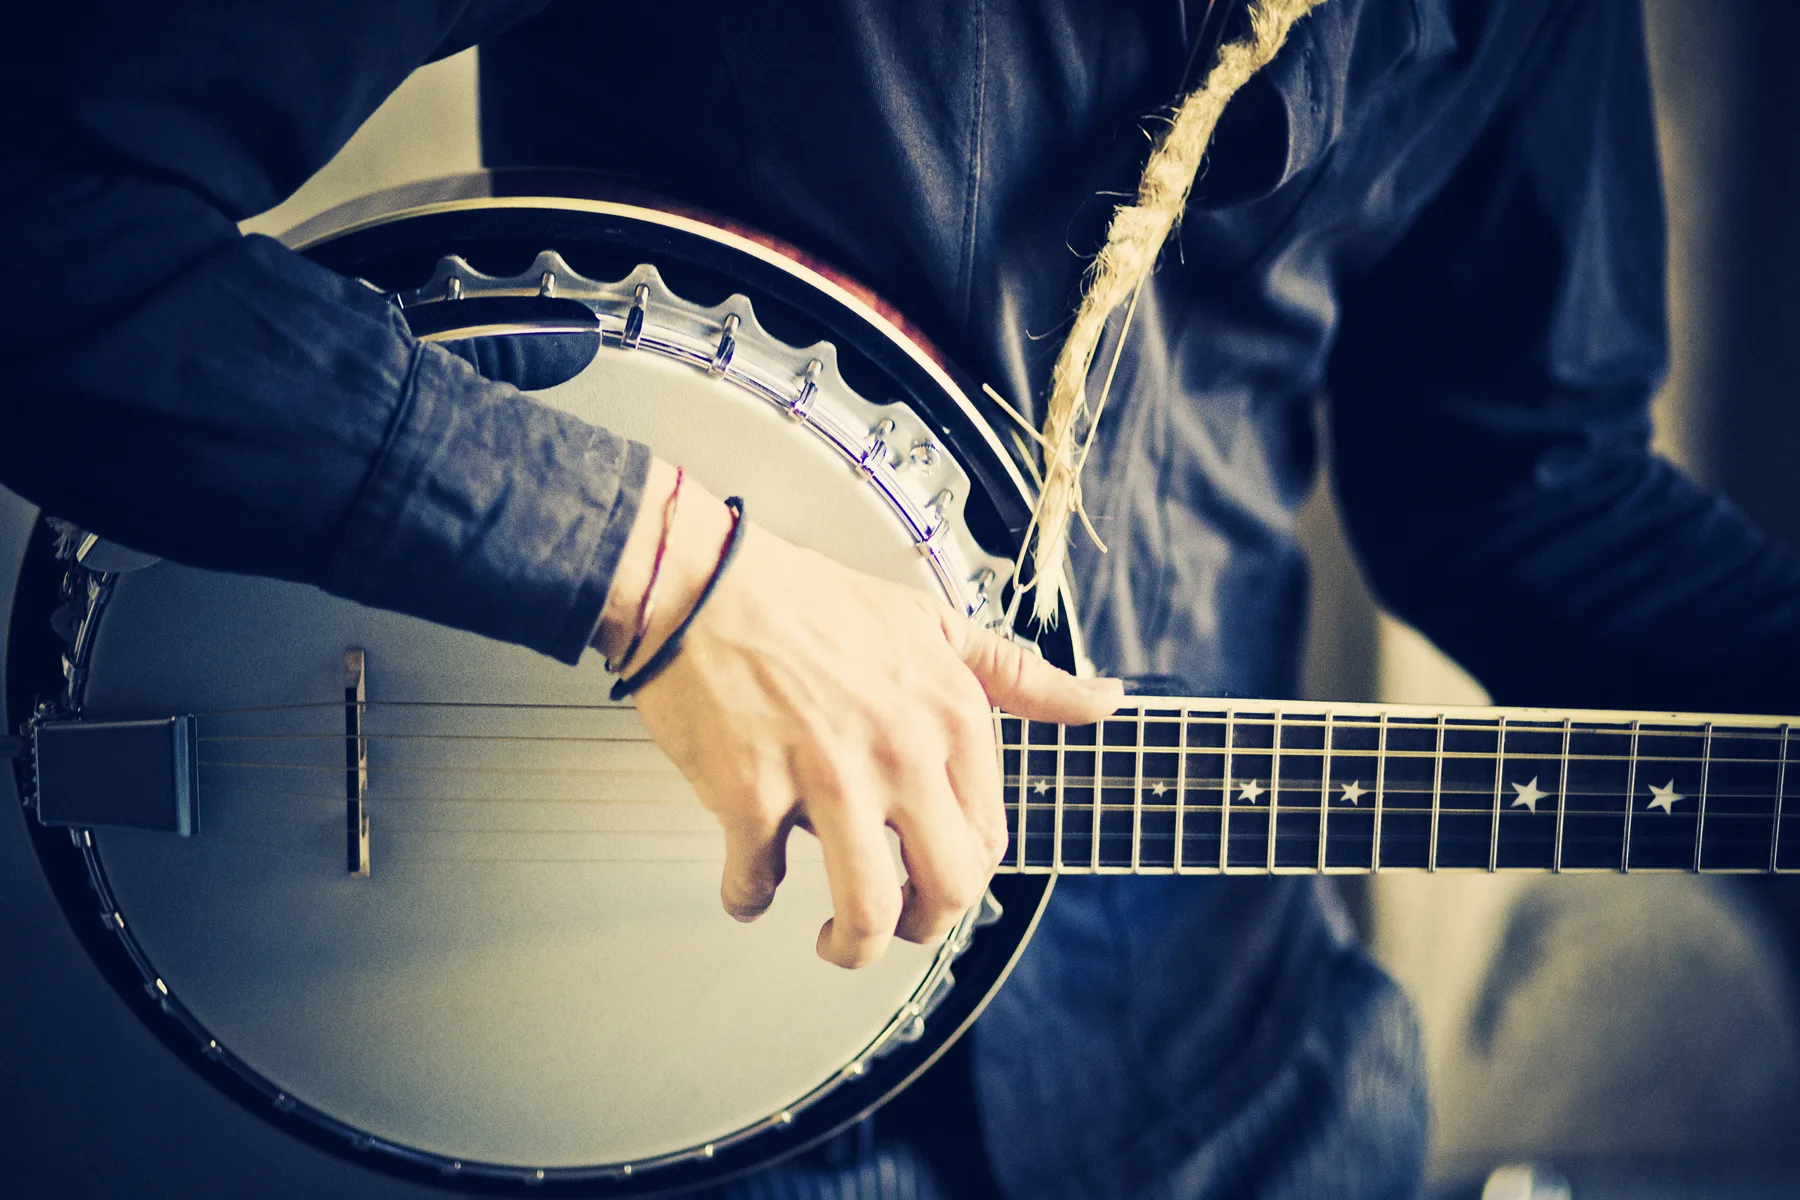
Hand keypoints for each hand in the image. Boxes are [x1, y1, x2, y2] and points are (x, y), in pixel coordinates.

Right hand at [595, 460, 1123, 967]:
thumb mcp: (934, 625)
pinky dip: (747, 897)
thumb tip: (1106, 700)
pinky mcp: (751, 794)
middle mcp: (901, 751)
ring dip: (851, 947)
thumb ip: (1020, 674)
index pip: (990, 838)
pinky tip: (746, 884)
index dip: (964, 875)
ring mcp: (827, 778)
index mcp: (951, 715)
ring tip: (836, 940)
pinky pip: (757, 884)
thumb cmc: (809, 601)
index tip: (936, 877)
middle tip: (896, 923)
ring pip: (868, 913)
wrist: (704, 582)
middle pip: (947, 891)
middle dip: (923, 926)